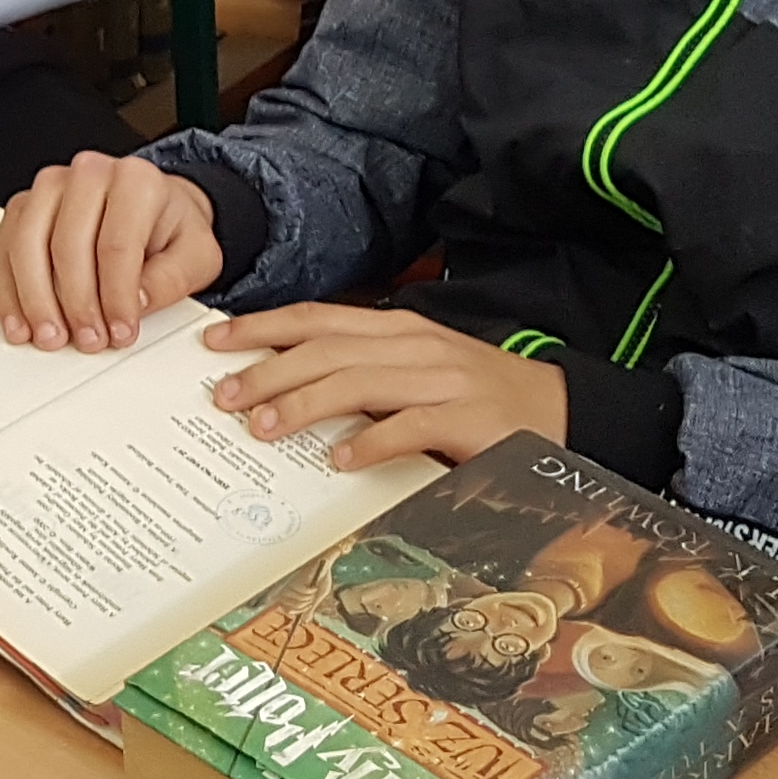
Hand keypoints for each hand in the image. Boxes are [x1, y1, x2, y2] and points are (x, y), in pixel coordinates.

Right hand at [0, 154, 226, 351]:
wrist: (152, 208)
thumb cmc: (169, 229)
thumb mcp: (196, 256)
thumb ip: (171, 279)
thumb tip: (135, 302)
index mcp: (136, 180)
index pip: (117, 245)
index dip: (116, 297)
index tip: (121, 332)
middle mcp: (88, 174)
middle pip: (68, 245)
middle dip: (76, 303)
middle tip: (88, 340)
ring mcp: (50, 187)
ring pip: (27, 245)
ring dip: (35, 299)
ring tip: (51, 336)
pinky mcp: (25, 207)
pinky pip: (4, 249)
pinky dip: (9, 291)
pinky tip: (20, 321)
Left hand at [200, 305, 567, 471]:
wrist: (561, 409)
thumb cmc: (476, 395)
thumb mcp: (414, 371)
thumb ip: (361, 373)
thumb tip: (287, 386)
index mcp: (397, 329)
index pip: (318, 318)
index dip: (264, 328)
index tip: (217, 343)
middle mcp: (416, 345)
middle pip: (328, 349)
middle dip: (270, 370)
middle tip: (226, 396)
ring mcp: (444, 379)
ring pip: (360, 381)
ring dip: (306, 404)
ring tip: (266, 427)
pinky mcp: (469, 417)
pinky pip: (411, 425)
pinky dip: (371, 442)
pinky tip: (340, 460)